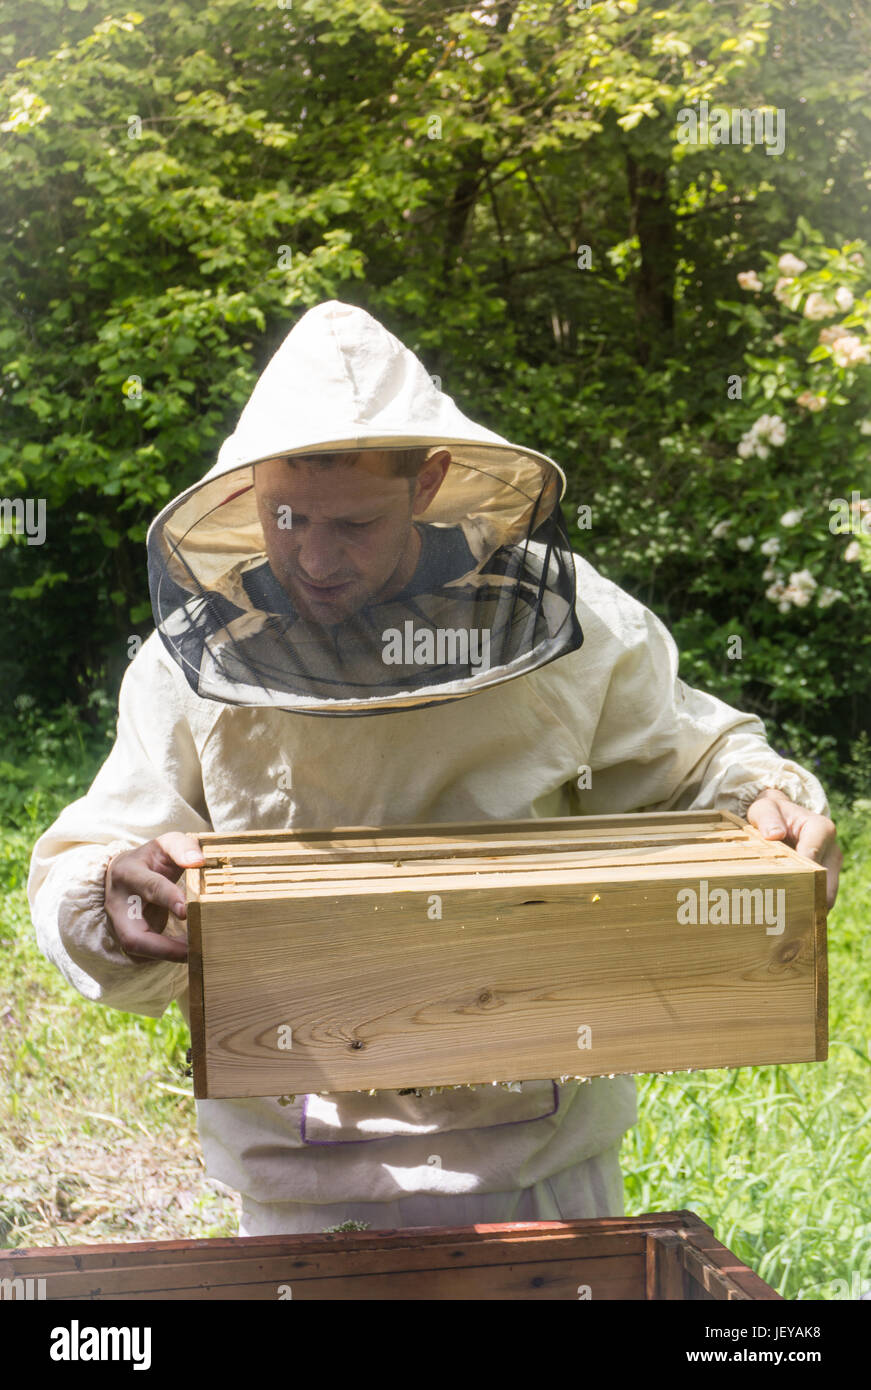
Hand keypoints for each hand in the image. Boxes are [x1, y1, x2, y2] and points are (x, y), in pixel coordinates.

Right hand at [104, 832, 204, 962]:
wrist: (125, 874)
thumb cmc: (150, 859)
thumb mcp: (164, 845)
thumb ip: (182, 847)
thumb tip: (199, 861)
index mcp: (129, 873)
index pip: (150, 887)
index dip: (168, 898)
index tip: (187, 911)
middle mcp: (119, 904)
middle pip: (132, 937)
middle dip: (163, 948)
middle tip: (193, 950)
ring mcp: (121, 925)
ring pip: (139, 951)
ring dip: (170, 955)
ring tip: (199, 951)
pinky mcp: (130, 938)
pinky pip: (147, 954)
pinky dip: (169, 955)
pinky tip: (192, 950)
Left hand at [745, 788, 841, 910]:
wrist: (782, 817)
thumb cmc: (772, 812)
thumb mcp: (764, 808)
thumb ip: (767, 818)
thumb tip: (775, 834)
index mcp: (821, 829)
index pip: (813, 856)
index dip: (798, 874)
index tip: (779, 888)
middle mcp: (832, 849)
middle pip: (825, 883)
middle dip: (805, 897)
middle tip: (779, 910)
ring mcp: (832, 866)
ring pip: (825, 896)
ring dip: (807, 906)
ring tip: (782, 913)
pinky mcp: (827, 879)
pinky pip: (820, 899)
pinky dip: (807, 906)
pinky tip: (787, 911)